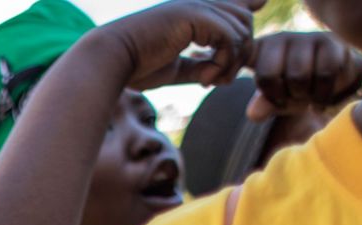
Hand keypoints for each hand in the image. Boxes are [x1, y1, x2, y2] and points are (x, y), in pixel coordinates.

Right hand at [91, 0, 263, 90]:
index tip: (235, 54)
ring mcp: (197, 6)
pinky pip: (228, 38)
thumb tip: (223, 74)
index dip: (248, 19)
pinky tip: (203, 79)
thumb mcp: (178, 68)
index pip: (237, 6)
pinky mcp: (194, 15)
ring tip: (208, 81)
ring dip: (231, 63)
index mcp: (194, 13)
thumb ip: (200, 65)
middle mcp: (198, 4)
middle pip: (245, 21)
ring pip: (241, 29)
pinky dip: (222, 63)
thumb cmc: (137, 66)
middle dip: (240, 55)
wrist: (113, 60)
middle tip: (218, 80)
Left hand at [246, 31, 361, 120]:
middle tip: (291, 98)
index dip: (242, 77)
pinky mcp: (330, 42)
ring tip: (308, 97)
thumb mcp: (280, 99)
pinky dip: (322, 95)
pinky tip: (321, 100)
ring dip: (304, 96)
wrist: (339, 78)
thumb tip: (253, 114)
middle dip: (280, 95)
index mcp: (261, 50)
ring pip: (298, 76)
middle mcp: (280, 39)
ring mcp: (305, 37)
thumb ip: (265, 105)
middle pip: (268, 74)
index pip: (241, 60)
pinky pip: (324, 75)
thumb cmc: (301, 88)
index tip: (252, 90)